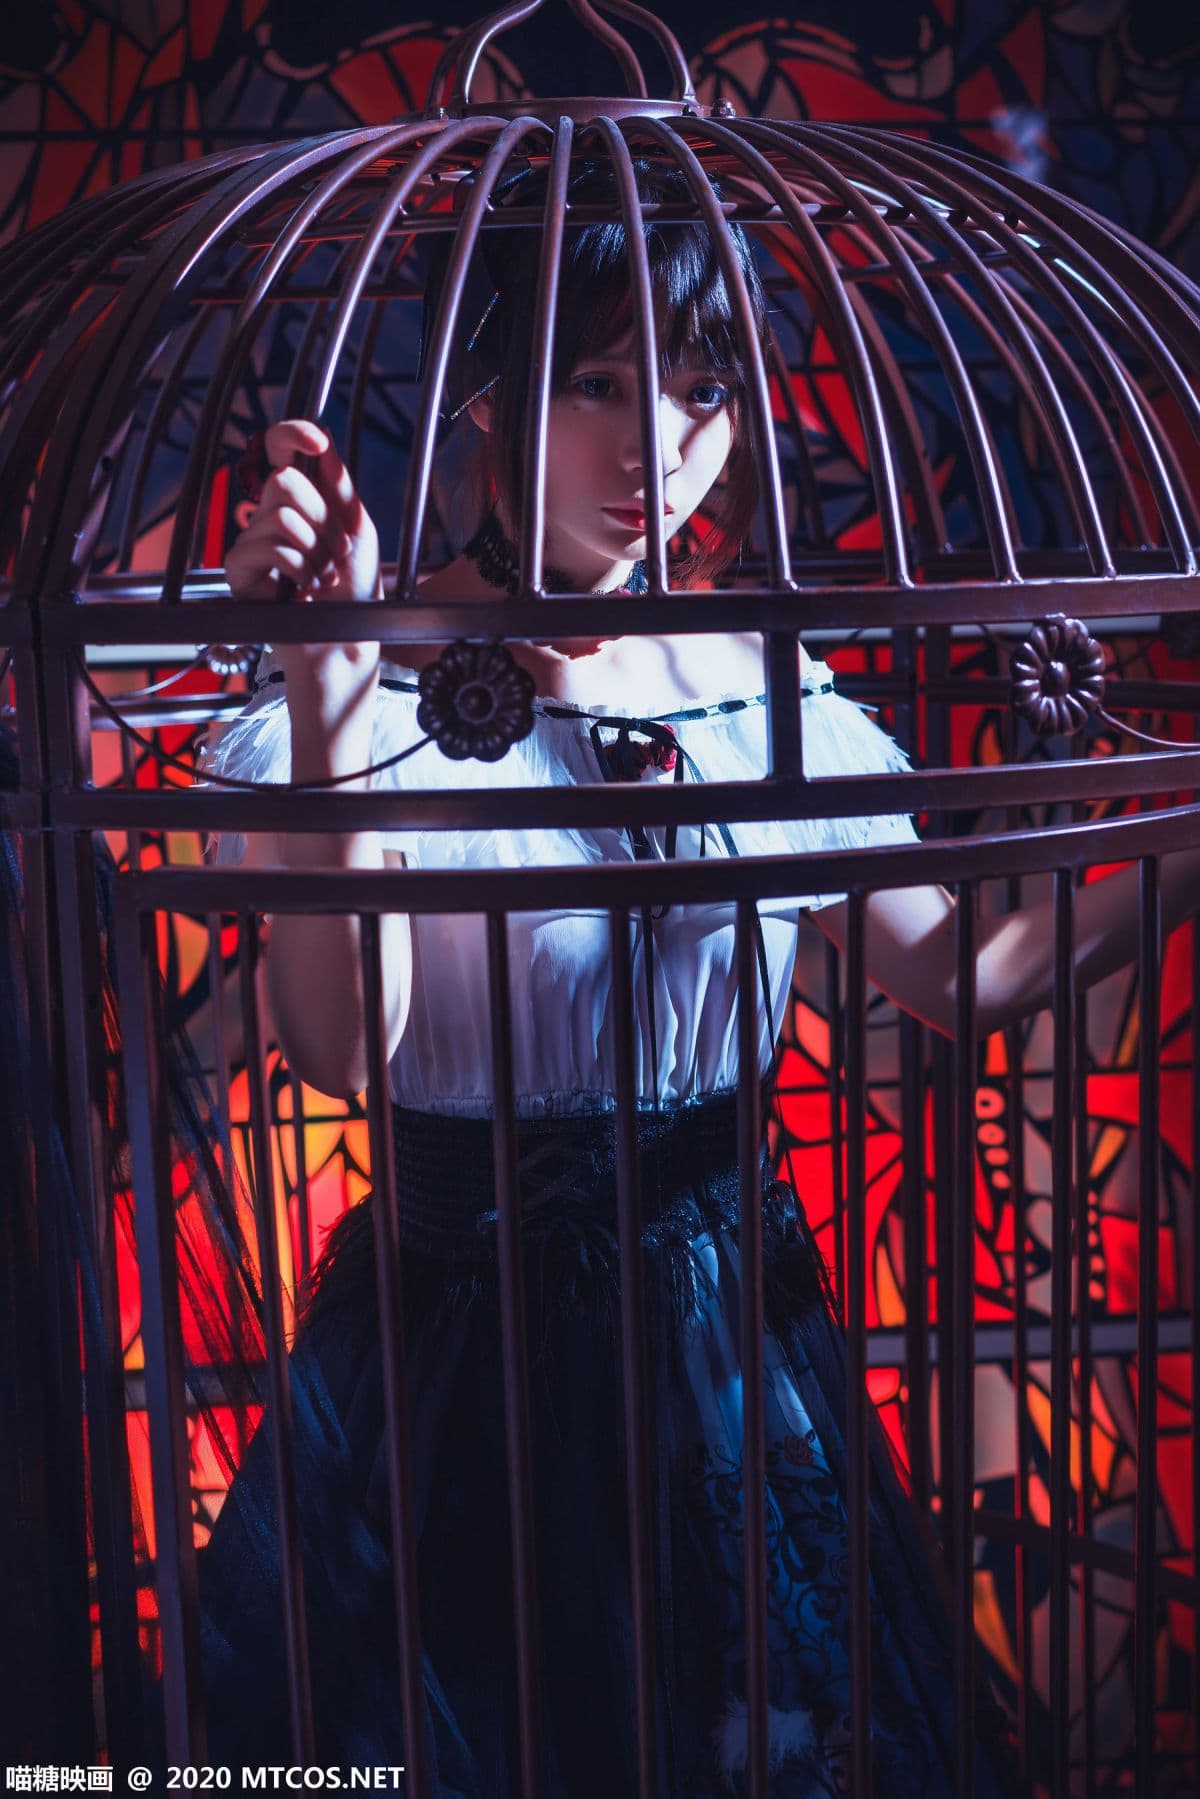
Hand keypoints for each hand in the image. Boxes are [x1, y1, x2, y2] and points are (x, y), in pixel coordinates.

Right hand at [224, 418, 380, 682]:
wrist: (345, 642)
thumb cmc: (355, 594)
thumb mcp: (357, 531)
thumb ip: (339, 487)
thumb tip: (322, 439)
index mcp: (300, 503)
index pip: (280, 453)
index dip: (290, 435)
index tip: (314, 439)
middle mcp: (270, 517)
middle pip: (284, 480)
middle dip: (322, 518)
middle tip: (336, 553)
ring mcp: (252, 542)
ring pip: (280, 515)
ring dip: (315, 550)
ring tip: (323, 578)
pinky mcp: (238, 569)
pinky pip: (268, 545)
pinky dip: (299, 567)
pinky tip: (305, 589)